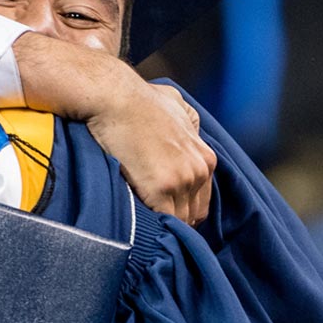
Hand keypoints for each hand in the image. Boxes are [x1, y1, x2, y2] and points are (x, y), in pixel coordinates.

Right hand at [88, 82, 216, 224]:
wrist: (116, 98)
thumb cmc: (141, 100)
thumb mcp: (178, 105)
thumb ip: (190, 124)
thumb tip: (190, 134)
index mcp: (206, 158)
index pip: (201, 201)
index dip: (182, 209)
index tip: (164, 211)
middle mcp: (199, 171)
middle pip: (192, 215)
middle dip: (173, 218)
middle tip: (150, 219)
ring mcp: (182, 180)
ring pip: (178, 220)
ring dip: (161, 223)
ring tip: (142, 223)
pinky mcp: (161, 188)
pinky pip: (161, 220)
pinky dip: (150, 224)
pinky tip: (136, 221)